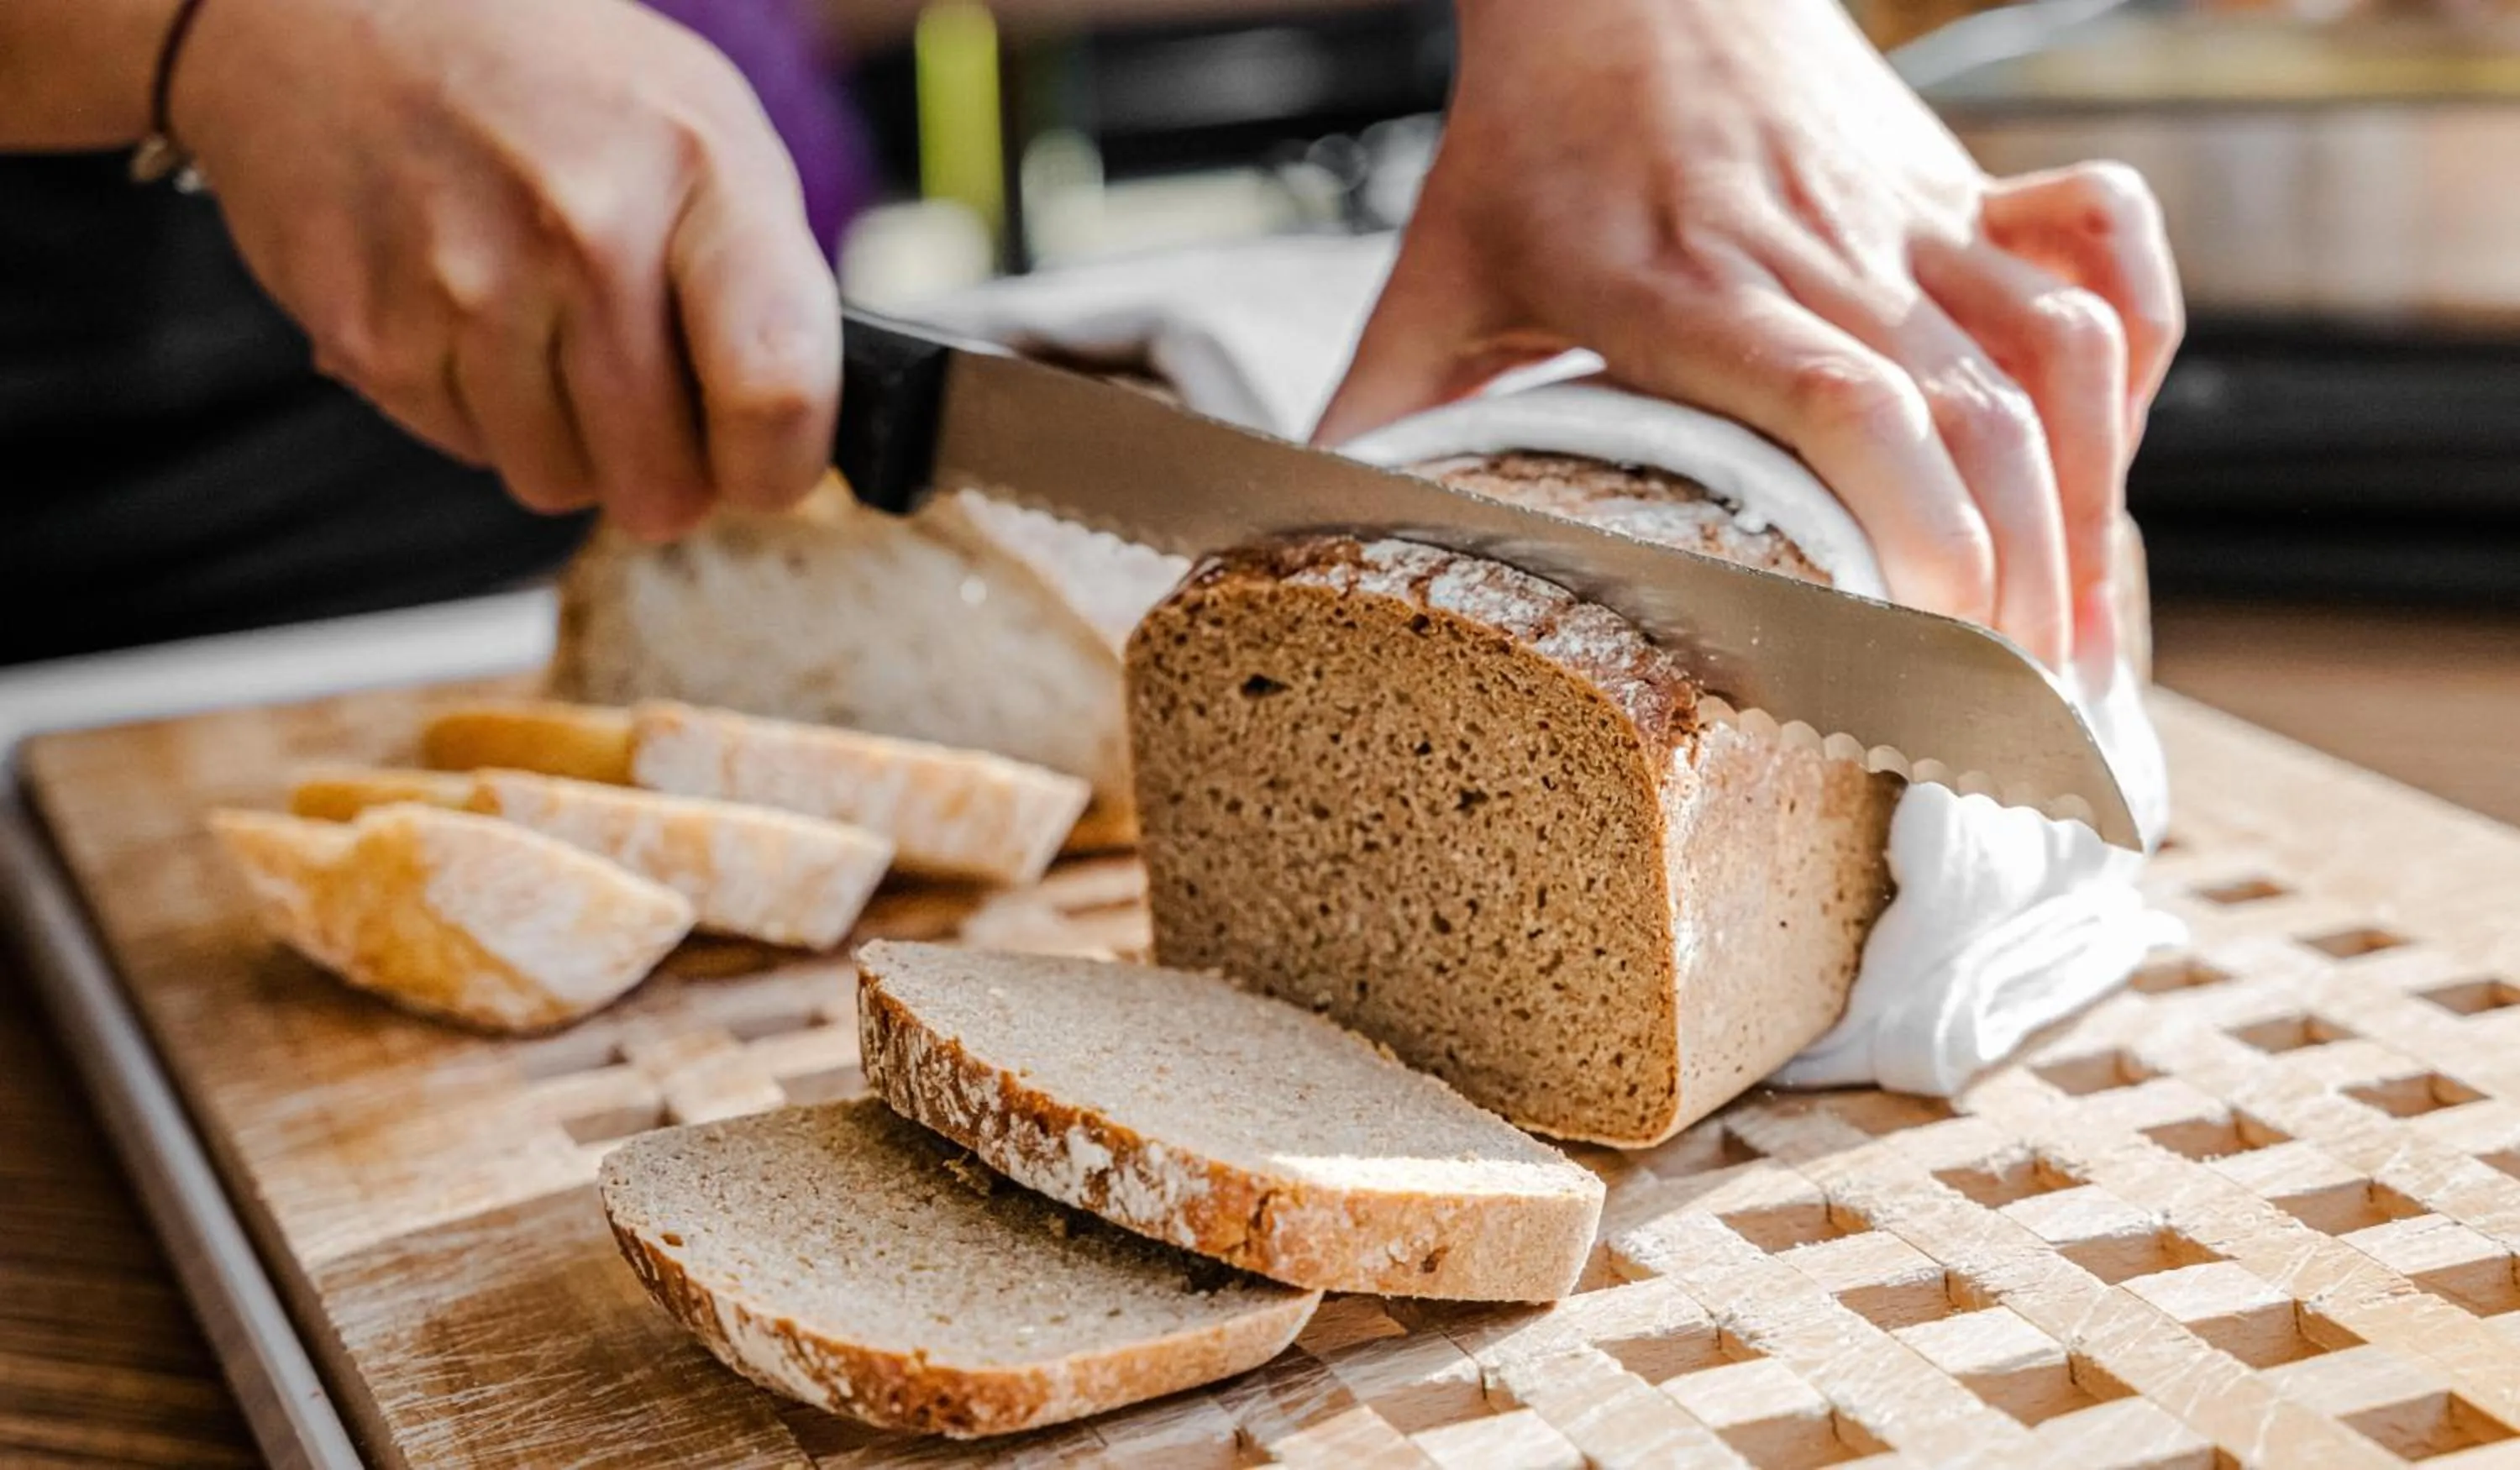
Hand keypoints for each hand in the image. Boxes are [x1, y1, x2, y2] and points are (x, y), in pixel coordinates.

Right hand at [173, 0, 839, 539]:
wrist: (340, 9)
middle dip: (668, 468)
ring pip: (557, 484)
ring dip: (568, 441)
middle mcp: (582, 232)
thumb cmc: (560, 86)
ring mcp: (464, 288)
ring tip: (548, 330)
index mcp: (698, 174)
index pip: (776, 392)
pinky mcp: (369, 334)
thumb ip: (769, 284)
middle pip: (660, 483)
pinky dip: (480, 409)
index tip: (766, 463)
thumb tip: (799, 437)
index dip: (780, 468)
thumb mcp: (708, 134)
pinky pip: (467, 452)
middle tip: (651, 402)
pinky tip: (472, 315)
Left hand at [1318, 0, 2182, 667]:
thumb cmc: (1530, 140)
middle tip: (2006, 728)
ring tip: (2073, 653)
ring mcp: (1908, 213)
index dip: (1910, 545)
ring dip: (2089, 512)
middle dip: (2013, 592)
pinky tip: (2110, 462)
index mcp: (1679, 287)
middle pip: (1972, 420)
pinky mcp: (1966, 185)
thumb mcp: (1434, 283)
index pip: (1844, 411)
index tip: (1919, 674)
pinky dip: (2136, 358)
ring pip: (2058, 357)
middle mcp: (1817, 250)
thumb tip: (1295, 559)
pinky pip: (2105, 254)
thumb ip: (1381, 425)